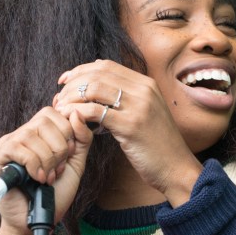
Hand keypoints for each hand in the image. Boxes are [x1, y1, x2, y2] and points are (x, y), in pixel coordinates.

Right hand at [0, 105, 91, 234]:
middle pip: (43, 121)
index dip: (66, 133)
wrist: (40, 221)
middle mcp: (18, 137)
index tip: (67, 156)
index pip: (51, 113)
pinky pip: (16, 148)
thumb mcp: (75, 164)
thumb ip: (81, 139)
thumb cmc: (55, 194)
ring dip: (47, 160)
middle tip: (57, 170)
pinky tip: (36, 178)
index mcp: (35, 135)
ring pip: (31, 135)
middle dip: (59, 148)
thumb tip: (75, 112)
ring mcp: (3, 147)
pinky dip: (33, 164)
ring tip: (46, 178)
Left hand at [54, 60, 202, 205]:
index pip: (106, 66)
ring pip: (93, 89)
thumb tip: (97, 93)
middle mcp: (143, 90)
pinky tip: (69, 120)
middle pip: (97, 73)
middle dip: (72, 83)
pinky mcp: (131, 125)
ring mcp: (139, 106)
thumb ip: (127, 100)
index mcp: (146, 84)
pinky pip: (95, 111)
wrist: (176, 168)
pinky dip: (77, 113)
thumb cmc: (158, 146)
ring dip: (71, 98)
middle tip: (59, 98)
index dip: (81, 70)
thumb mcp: (147, 114)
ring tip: (61, 109)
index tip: (65, 82)